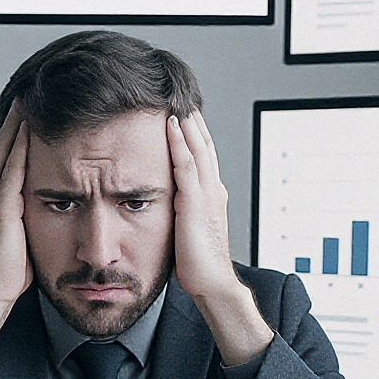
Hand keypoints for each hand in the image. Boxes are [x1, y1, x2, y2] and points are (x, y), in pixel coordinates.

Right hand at [0, 102, 31, 370]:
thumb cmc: (6, 274)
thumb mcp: (19, 239)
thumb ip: (26, 220)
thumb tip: (47, 212)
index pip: (1, 162)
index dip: (10, 138)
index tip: (22, 118)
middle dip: (10, 123)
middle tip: (22, 98)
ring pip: (2, 153)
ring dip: (13, 127)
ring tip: (25, 103)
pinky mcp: (1, 207)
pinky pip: (12, 168)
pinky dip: (18, 146)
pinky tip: (27, 129)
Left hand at [167, 110, 273, 364]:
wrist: (212, 284)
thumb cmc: (197, 264)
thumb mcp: (186, 230)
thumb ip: (180, 211)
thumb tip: (166, 203)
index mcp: (210, 195)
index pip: (202, 155)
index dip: (193, 132)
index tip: (181, 112)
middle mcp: (212, 189)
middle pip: (203, 144)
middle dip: (192, 119)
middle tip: (179, 94)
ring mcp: (206, 194)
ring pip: (197, 147)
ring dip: (186, 122)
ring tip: (175, 98)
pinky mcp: (195, 202)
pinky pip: (186, 164)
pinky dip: (179, 142)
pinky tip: (170, 125)